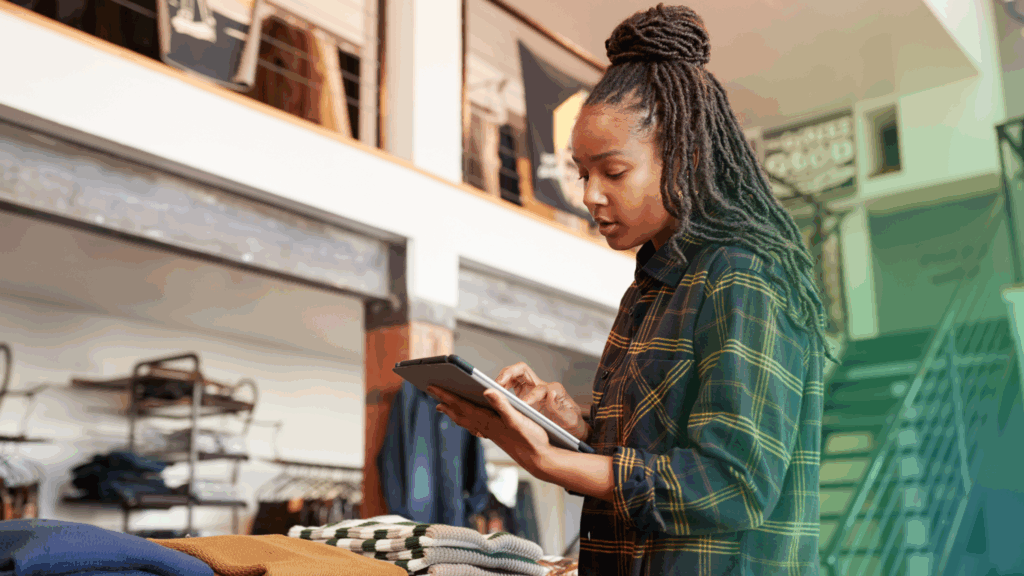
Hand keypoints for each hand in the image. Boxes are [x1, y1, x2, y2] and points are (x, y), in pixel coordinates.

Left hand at [429, 386, 552, 474]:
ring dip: (453, 412)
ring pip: (466, 420)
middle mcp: (486, 427)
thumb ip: (503, 405)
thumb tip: (487, 391)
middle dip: (445, 401)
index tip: (432, 386)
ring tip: (443, 406)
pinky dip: (467, 420)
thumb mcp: (518, 419)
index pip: (463, 405)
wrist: (539, 460)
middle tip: (430, 391)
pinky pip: (475, 426)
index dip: (447, 395)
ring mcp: (491, 432)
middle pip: (460, 412)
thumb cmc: (531, 439)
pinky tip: (468, 420)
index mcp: (488, 421)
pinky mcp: (497, 435)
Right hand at [495, 362, 588, 441]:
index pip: (539, 388)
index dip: (530, 396)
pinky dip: (501, 386)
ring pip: (514, 374)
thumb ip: (560, 409)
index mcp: (554, 390)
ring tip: (492, 388)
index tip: (523, 405)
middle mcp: (542, 385)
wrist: (572, 428)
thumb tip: (549, 394)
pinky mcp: (525, 394)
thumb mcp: (570, 420)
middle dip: (508, 373)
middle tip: (498, 384)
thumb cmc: (571, 424)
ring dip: (502, 378)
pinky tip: (494, 395)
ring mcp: (532, 388)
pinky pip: (511, 384)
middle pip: (522, 370)